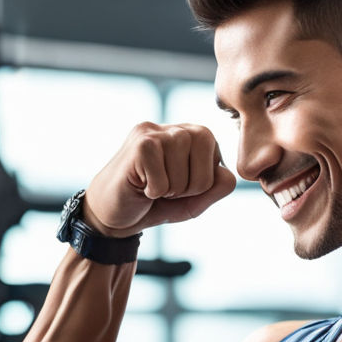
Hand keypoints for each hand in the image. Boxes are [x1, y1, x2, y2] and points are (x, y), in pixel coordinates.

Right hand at [83, 122, 236, 234]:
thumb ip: (217, 189)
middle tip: (167, 188)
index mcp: (195, 137)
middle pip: (210, 167)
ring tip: (152, 185)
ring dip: (170, 190)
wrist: (114, 213)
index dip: (202, 185)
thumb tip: (227, 175)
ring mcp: (157, 131)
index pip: (221, 165)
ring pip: (187, 175)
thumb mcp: (195, 201)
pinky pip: (164, 181)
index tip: (180, 185)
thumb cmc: (156, 203)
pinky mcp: (140, 143)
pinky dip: (154, 191)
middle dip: (191, 189)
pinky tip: (140, 185)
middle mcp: (178, 128)